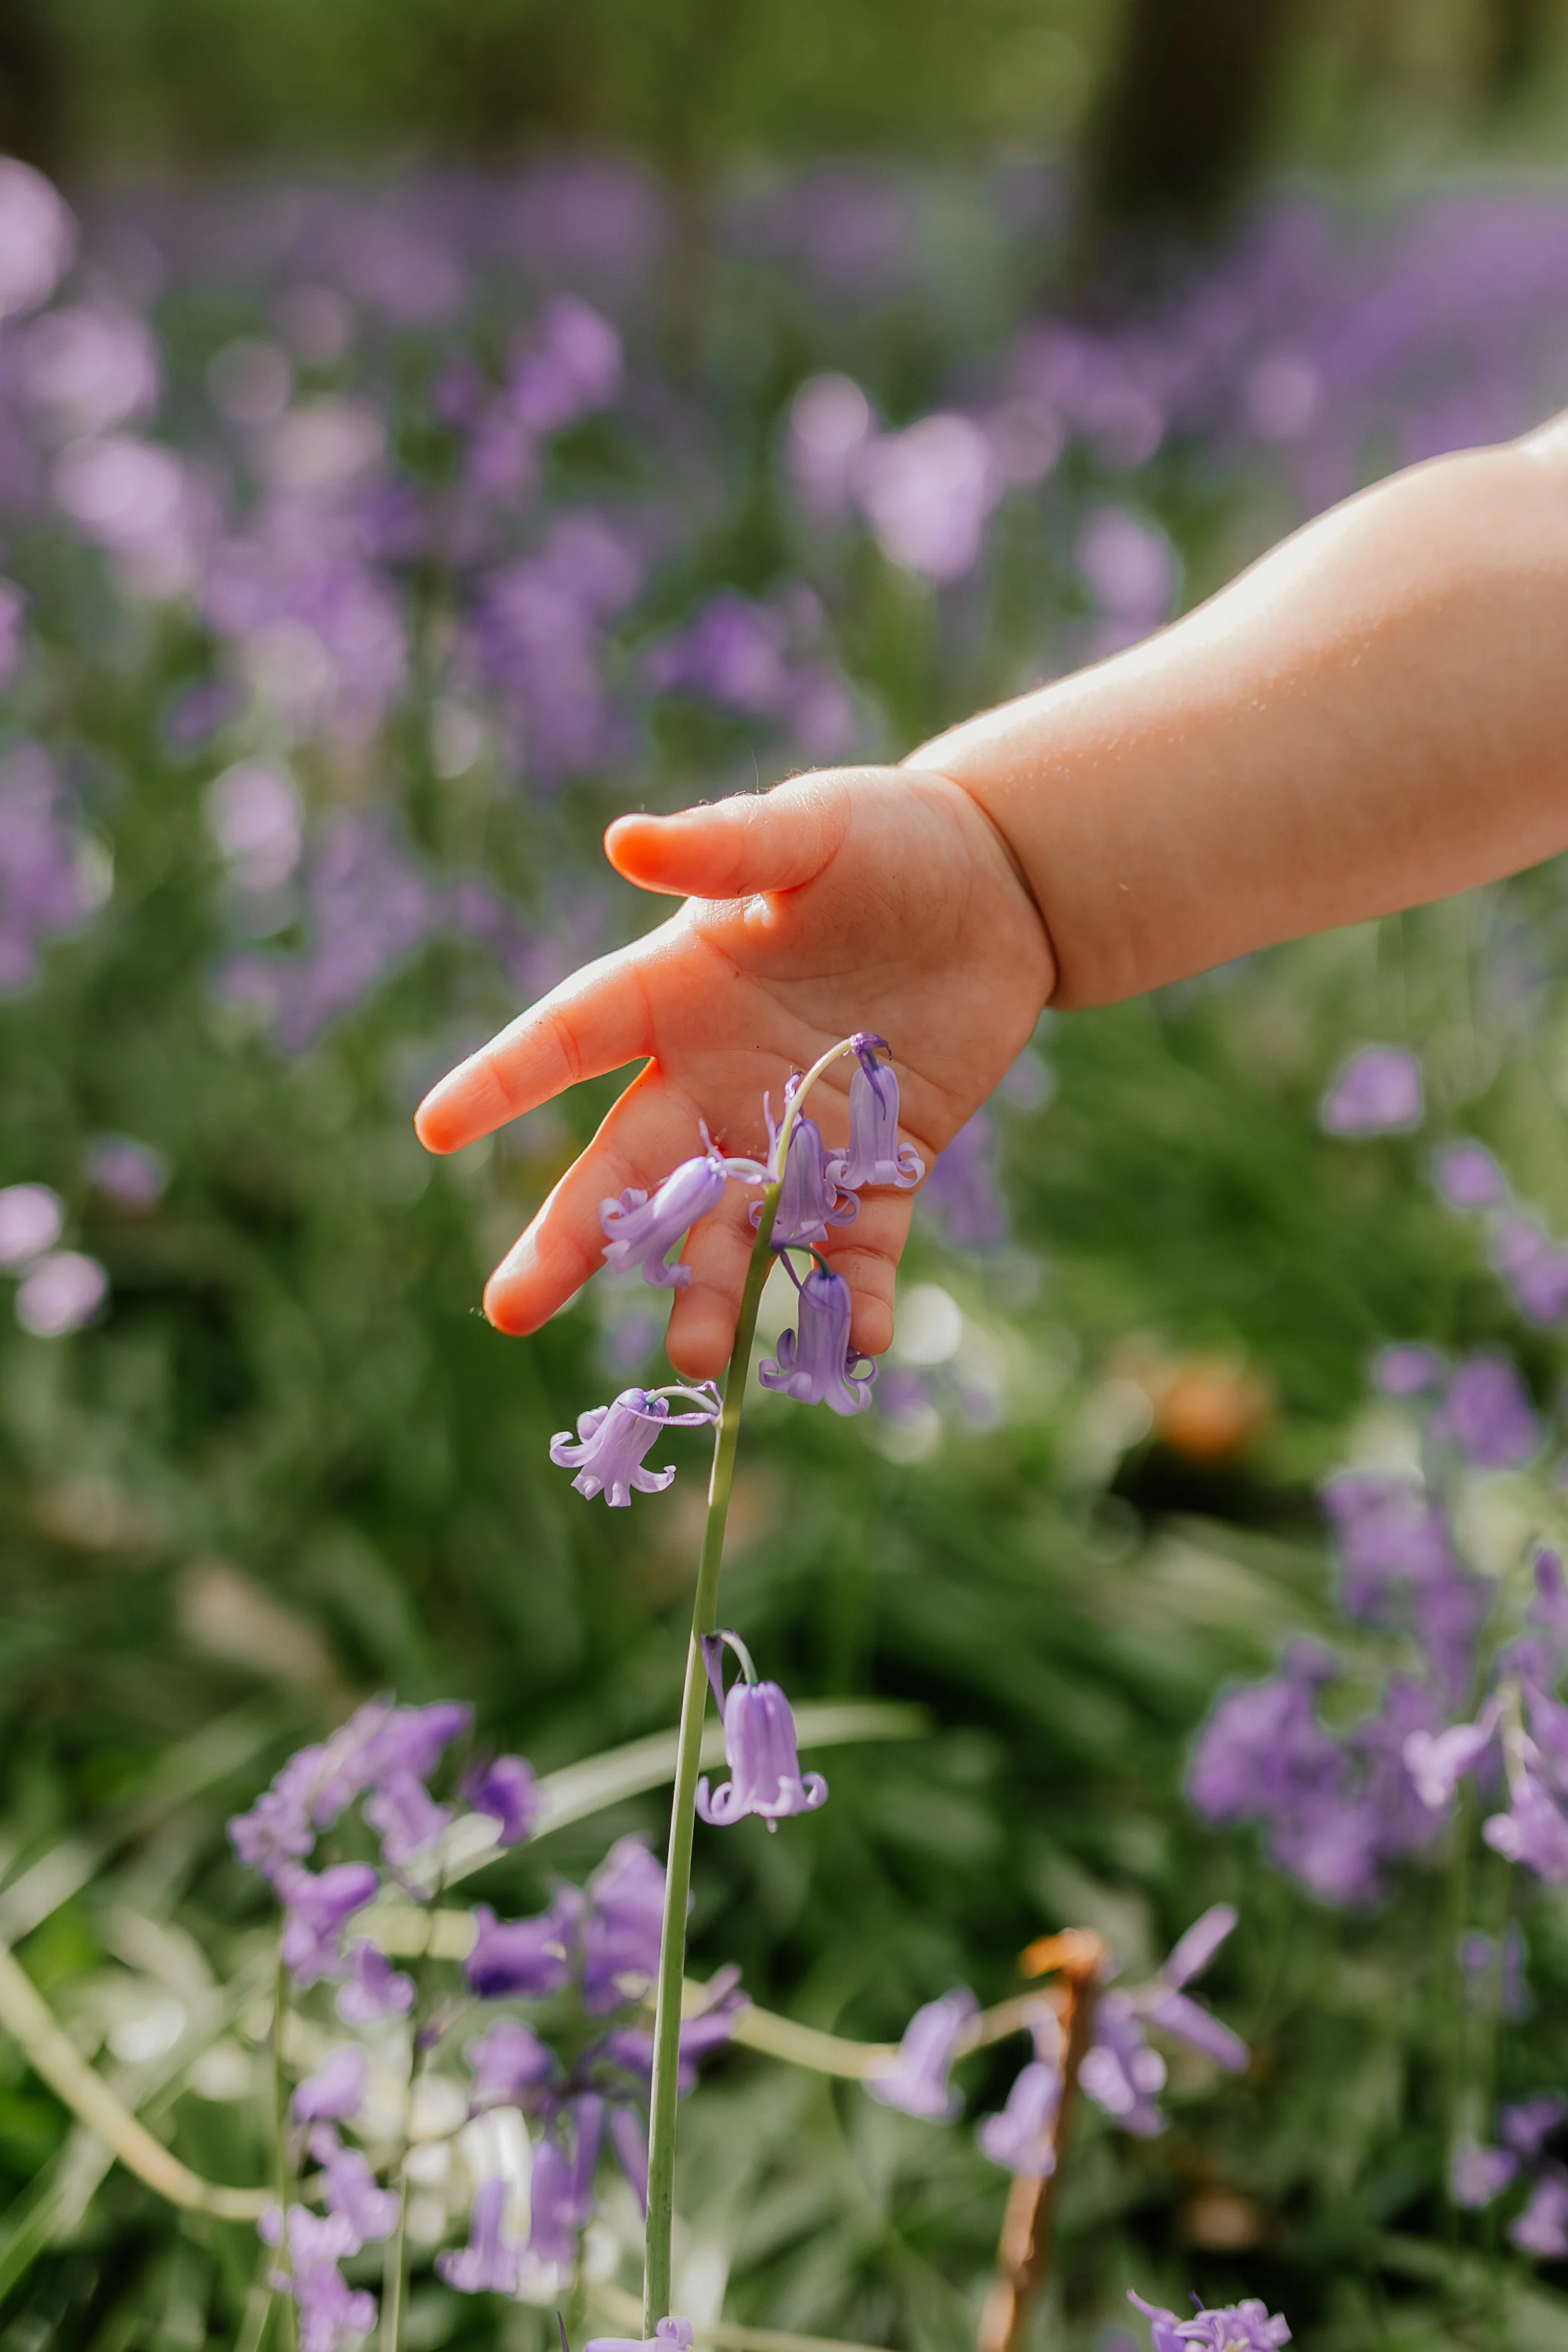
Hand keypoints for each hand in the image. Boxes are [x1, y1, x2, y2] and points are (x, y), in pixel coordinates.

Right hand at [414, 765, 1053, 1379]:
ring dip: (715, 1292)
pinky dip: (855, 1298)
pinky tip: (855, 1343)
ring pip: (735, 1229)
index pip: (569, 1039)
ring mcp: (794, 1134)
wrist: (1001, 887)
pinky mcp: (882, 1167)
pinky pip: (857, 1248)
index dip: (504, 1079)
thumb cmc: (888, 838)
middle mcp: (717, 1079)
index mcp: (675, 992)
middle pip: (631, 1170)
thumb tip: (624, 840)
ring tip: (697, 1358)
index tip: (435, 1128)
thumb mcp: (810, 829)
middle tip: (510, 1309)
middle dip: (573, 1240)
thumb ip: (725, 848)